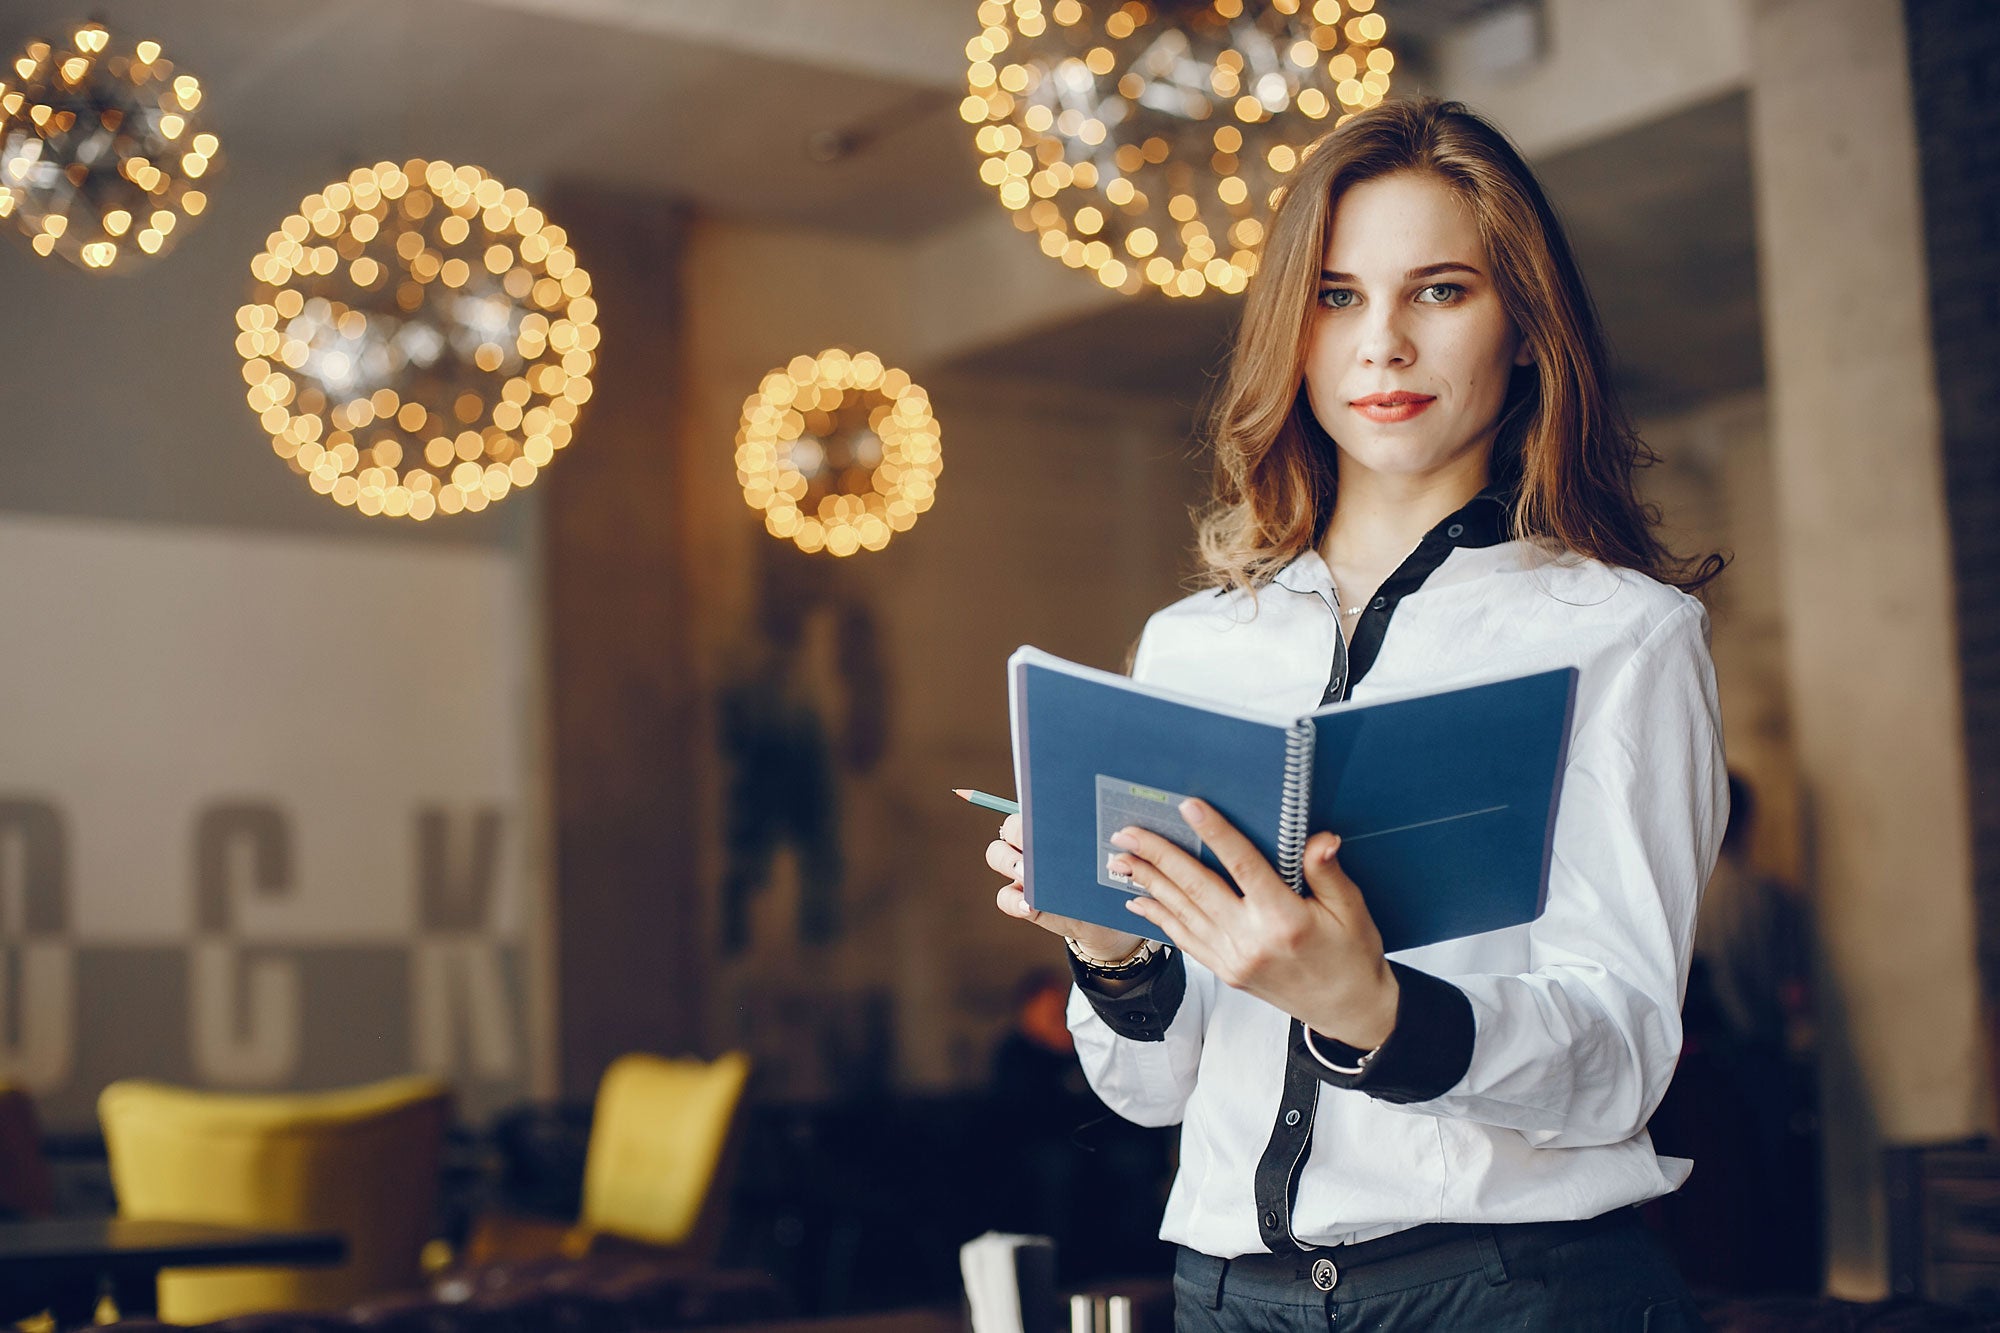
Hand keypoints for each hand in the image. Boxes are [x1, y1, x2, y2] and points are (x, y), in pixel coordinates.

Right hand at [987, 812, 1144, 959]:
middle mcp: (1032, 845)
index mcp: (1053, 827)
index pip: (1032, 804)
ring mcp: (1023, 874)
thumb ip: (1107, 833)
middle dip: (1019, 832)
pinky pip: (1005, 897)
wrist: (1106, 920)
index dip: (1031, 803)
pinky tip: (1031, 905)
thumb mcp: (1111, 853)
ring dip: (1009, 861)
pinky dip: (1015, 901)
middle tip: (1036, 844)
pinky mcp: (1022, 903)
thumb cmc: (1110, 879)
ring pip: (997, 855)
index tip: (1041, 807)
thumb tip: (1117, 820)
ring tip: (1028, 873)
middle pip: (1010, 827)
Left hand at [1109, 799, 1397, 1047]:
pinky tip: (1138, 901)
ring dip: (1149, 884)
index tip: (1188, 806)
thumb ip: (1328, 872)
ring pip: (1183, 913)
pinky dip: (1160, 918)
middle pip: (1197, 888)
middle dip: (1158, 857)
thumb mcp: (1352, 910)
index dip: (1215, 834)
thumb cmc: (1352, 954)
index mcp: (1285, 919)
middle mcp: (1251, 940)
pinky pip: (1185, 940)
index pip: (1243, 866)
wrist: (1348, 1010)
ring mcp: (1233, 959)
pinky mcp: (1225, 972)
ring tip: (1119, 860)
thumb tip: (1320, 838)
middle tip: (1127, 831)